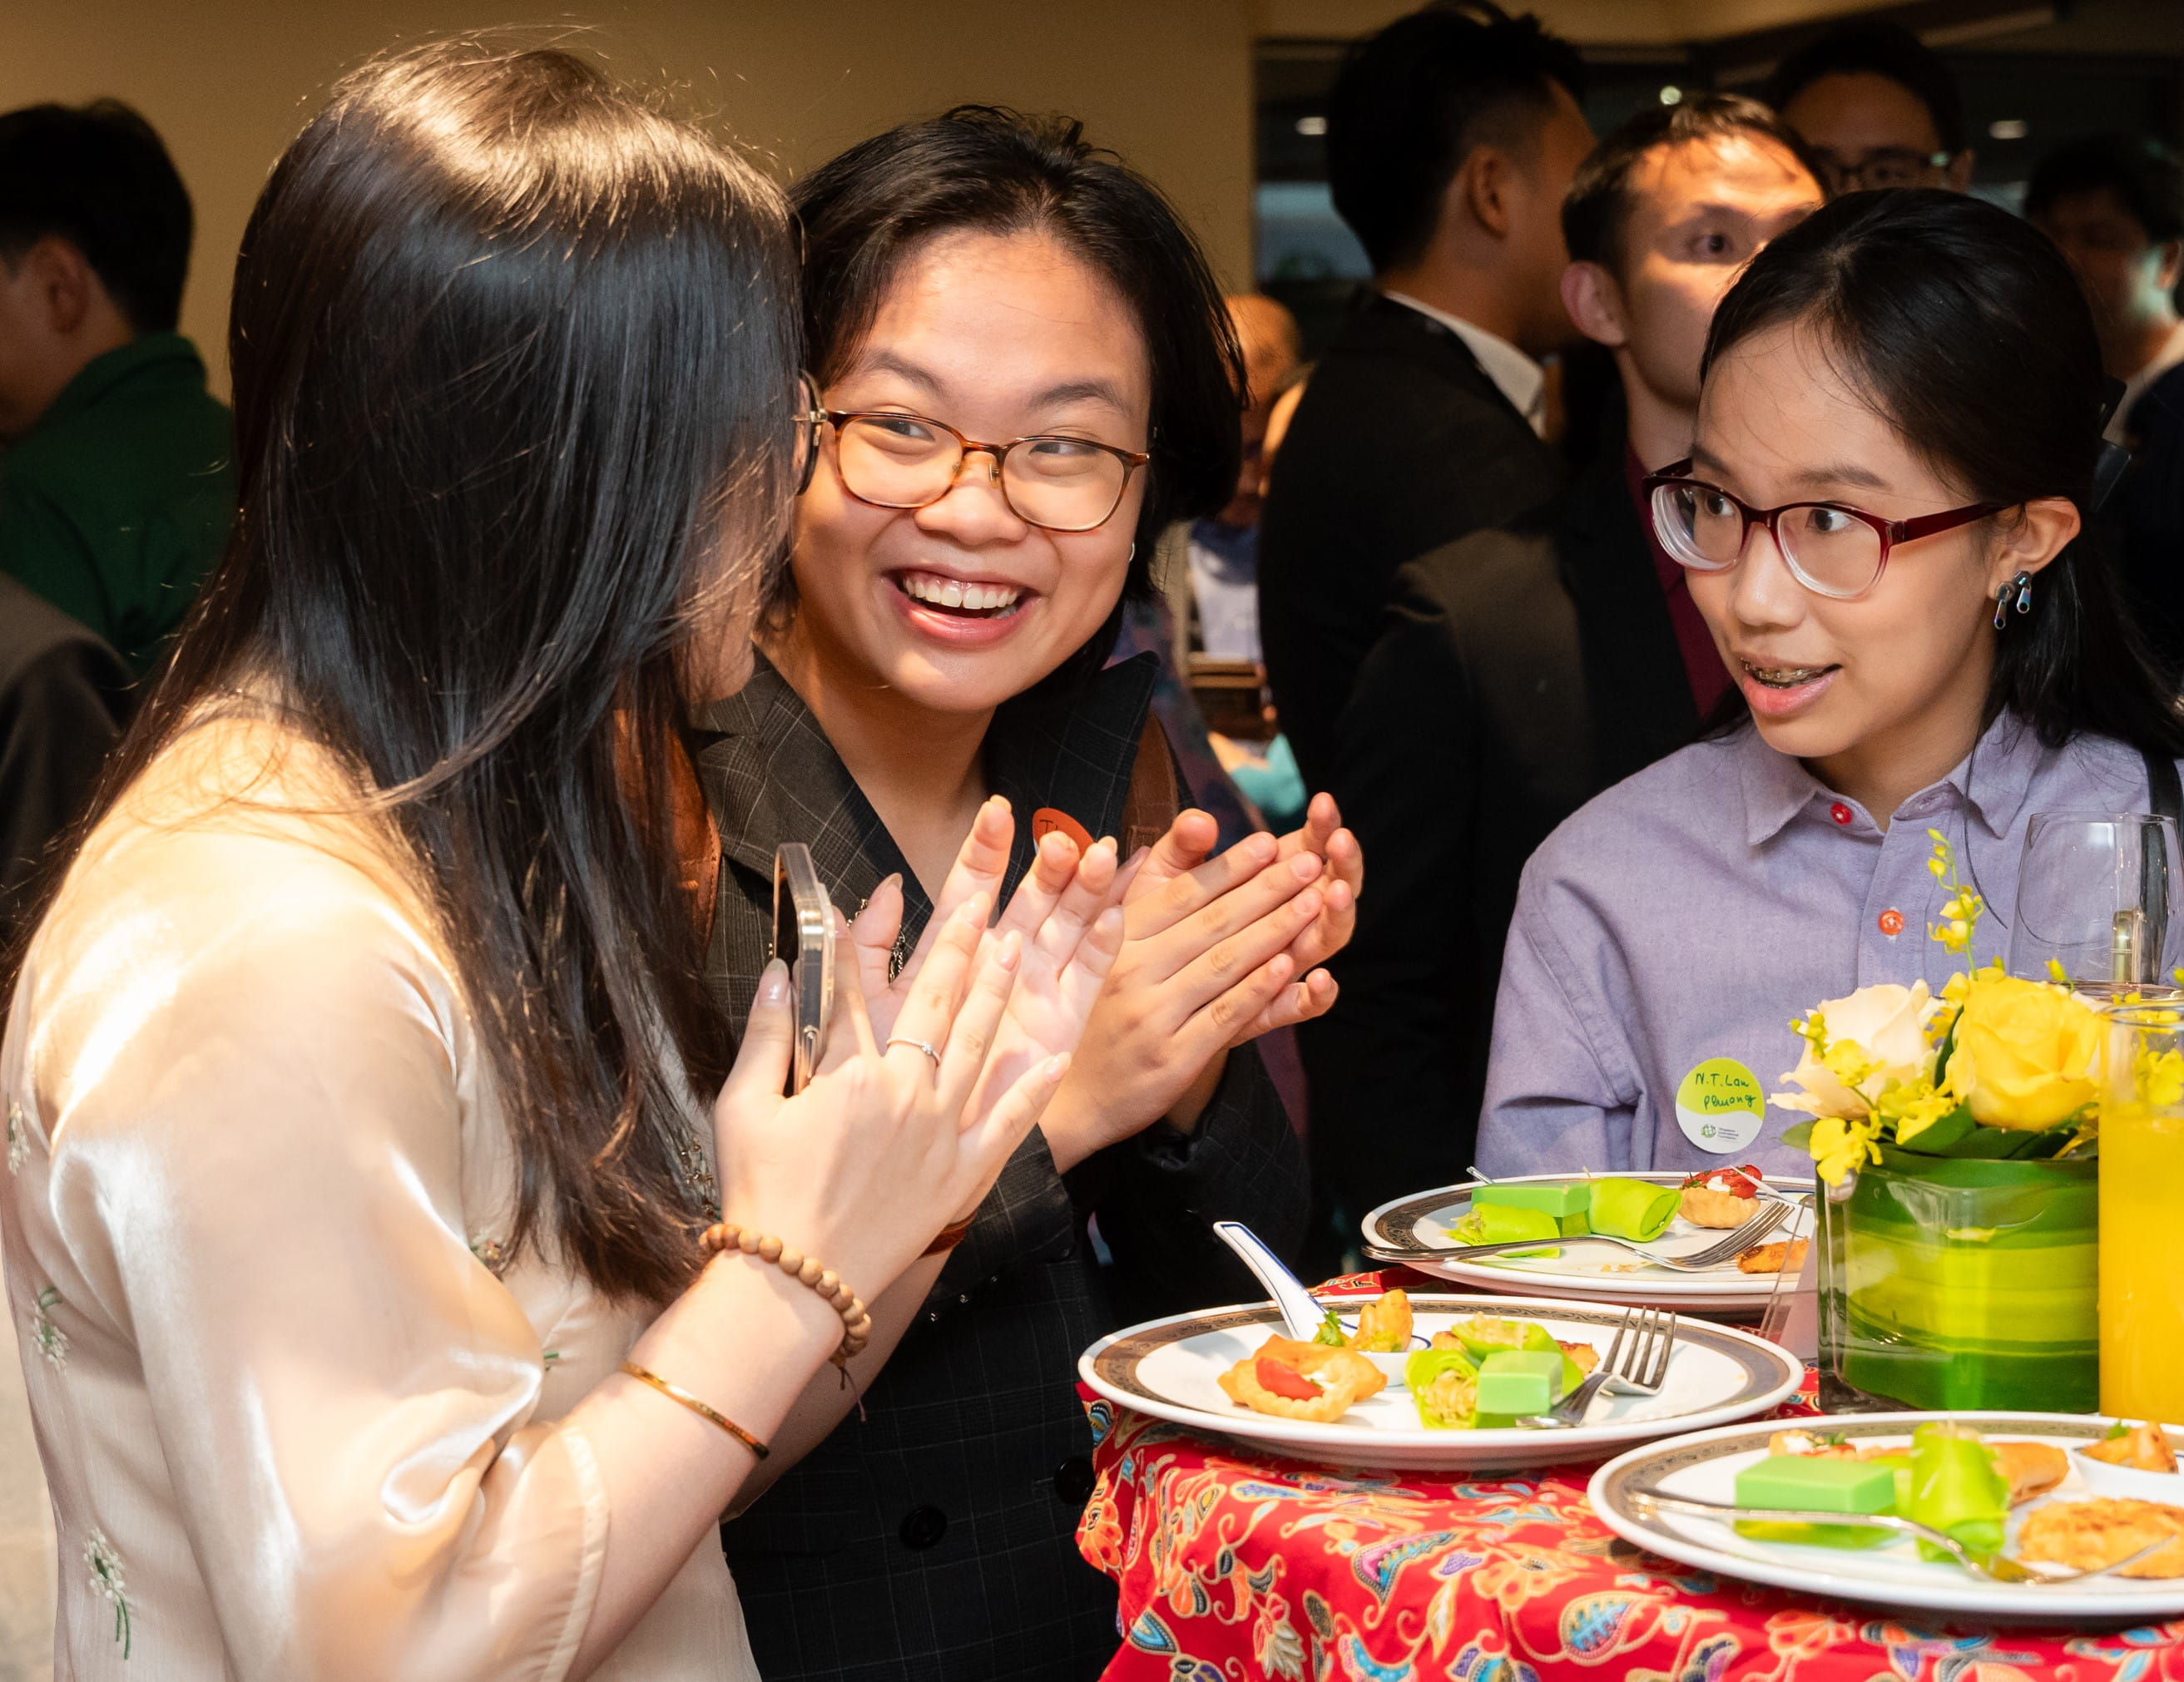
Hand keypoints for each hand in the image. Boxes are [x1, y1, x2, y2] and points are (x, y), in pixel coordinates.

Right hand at [709, 892, 1067, 1301]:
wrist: (796, 1282)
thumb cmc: (761, 1195)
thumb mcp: (742, 1107)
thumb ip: (765, 1033)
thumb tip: (779, 970)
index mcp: (848, 1072)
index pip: (854, 988)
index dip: (859, 939)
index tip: (872, 899)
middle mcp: (904, 1091)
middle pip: (934, 1001)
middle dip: (958, 945)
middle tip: (979, 905)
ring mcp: (940, 1131)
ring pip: (976, 1045)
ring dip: (997, 994)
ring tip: (1016, 950)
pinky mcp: (961, 1173)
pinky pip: (1008, 1124)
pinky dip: (1032, 1091)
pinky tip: (1053, 1060)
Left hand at [848, 801, 1125, 1174]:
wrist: (906, 1157)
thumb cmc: (871, 1093)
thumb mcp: (860, 1015)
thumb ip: (865, 953)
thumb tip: (883, 891)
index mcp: (948, 958)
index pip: (971, 889)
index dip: (985, 852)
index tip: (998, 813)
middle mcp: (997, 966)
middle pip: (1028, 900)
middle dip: (1046, 865)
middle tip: (1059, 837)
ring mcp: (1033, 993)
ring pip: (1065, 929)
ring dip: (1082, 892)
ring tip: (1095, 857)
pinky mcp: (1061, 1026)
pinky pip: (1088, 980)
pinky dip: (1104, 948)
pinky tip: (1116, 915)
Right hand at [1037, 819, 1330, 1166]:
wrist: (1070, 1101)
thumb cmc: (1090, 1016)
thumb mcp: (1096, 952)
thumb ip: (1134, 896)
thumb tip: (1151, 846)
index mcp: (1114, 941)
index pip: (1182, 894)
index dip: (1229, 866)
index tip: (1268, 842)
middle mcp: (1131, 973)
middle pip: (1212, 922)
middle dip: (1266, 888)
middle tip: (1307, 863)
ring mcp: (1152, 1016)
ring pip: (1225, 963)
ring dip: (1275, 928)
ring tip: (1314, 901)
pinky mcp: (1173, 1058)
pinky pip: (1226, 1014)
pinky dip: (1260, 987)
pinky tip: (1290, 964)